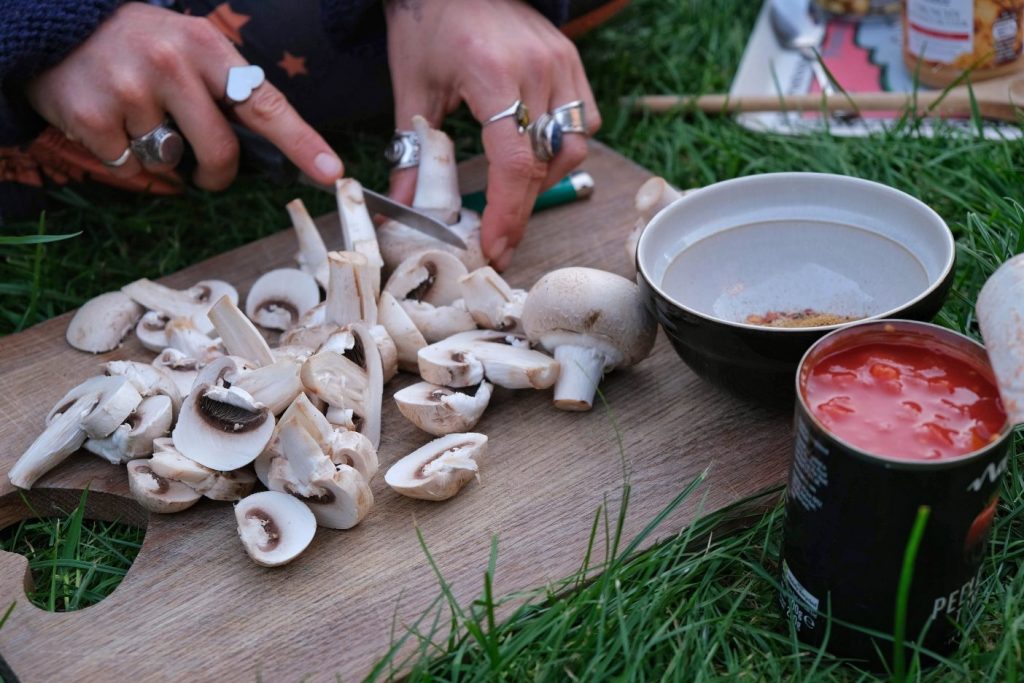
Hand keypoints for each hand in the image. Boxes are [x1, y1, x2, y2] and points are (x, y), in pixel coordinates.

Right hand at [24, 2, 343, 190]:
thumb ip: (227, 89)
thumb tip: (271, 148)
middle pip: (220, 151)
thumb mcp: (190, 47)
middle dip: (217, 173)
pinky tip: (109, 120)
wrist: (54, 25)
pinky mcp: (93, 116)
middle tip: (205, 171)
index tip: (332, 172)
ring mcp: (130, 90)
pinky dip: (123, 156)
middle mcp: (171, 64)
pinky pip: (129, 166)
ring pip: (170, 162)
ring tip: (137, 116)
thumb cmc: (139, 45)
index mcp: (206, 47)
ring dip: (161, 155)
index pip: (265, 104)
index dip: (301, 143)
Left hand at [384, 0, 600, 270]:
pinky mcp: (571, 60)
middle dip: (523, 209)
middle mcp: (536, 68)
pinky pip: (584, 120)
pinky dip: (564, 148)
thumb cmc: (428, 22)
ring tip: (514, 198)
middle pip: (545, 162)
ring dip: (546, 180)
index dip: (508, 211)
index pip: (514, 160)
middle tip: (500, 241)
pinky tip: (536, 158)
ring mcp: (560, 63)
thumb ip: (411, 152)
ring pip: (572, 145)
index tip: (496, 246)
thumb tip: (402, 208)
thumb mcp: (412, 86)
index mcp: (491, 74)